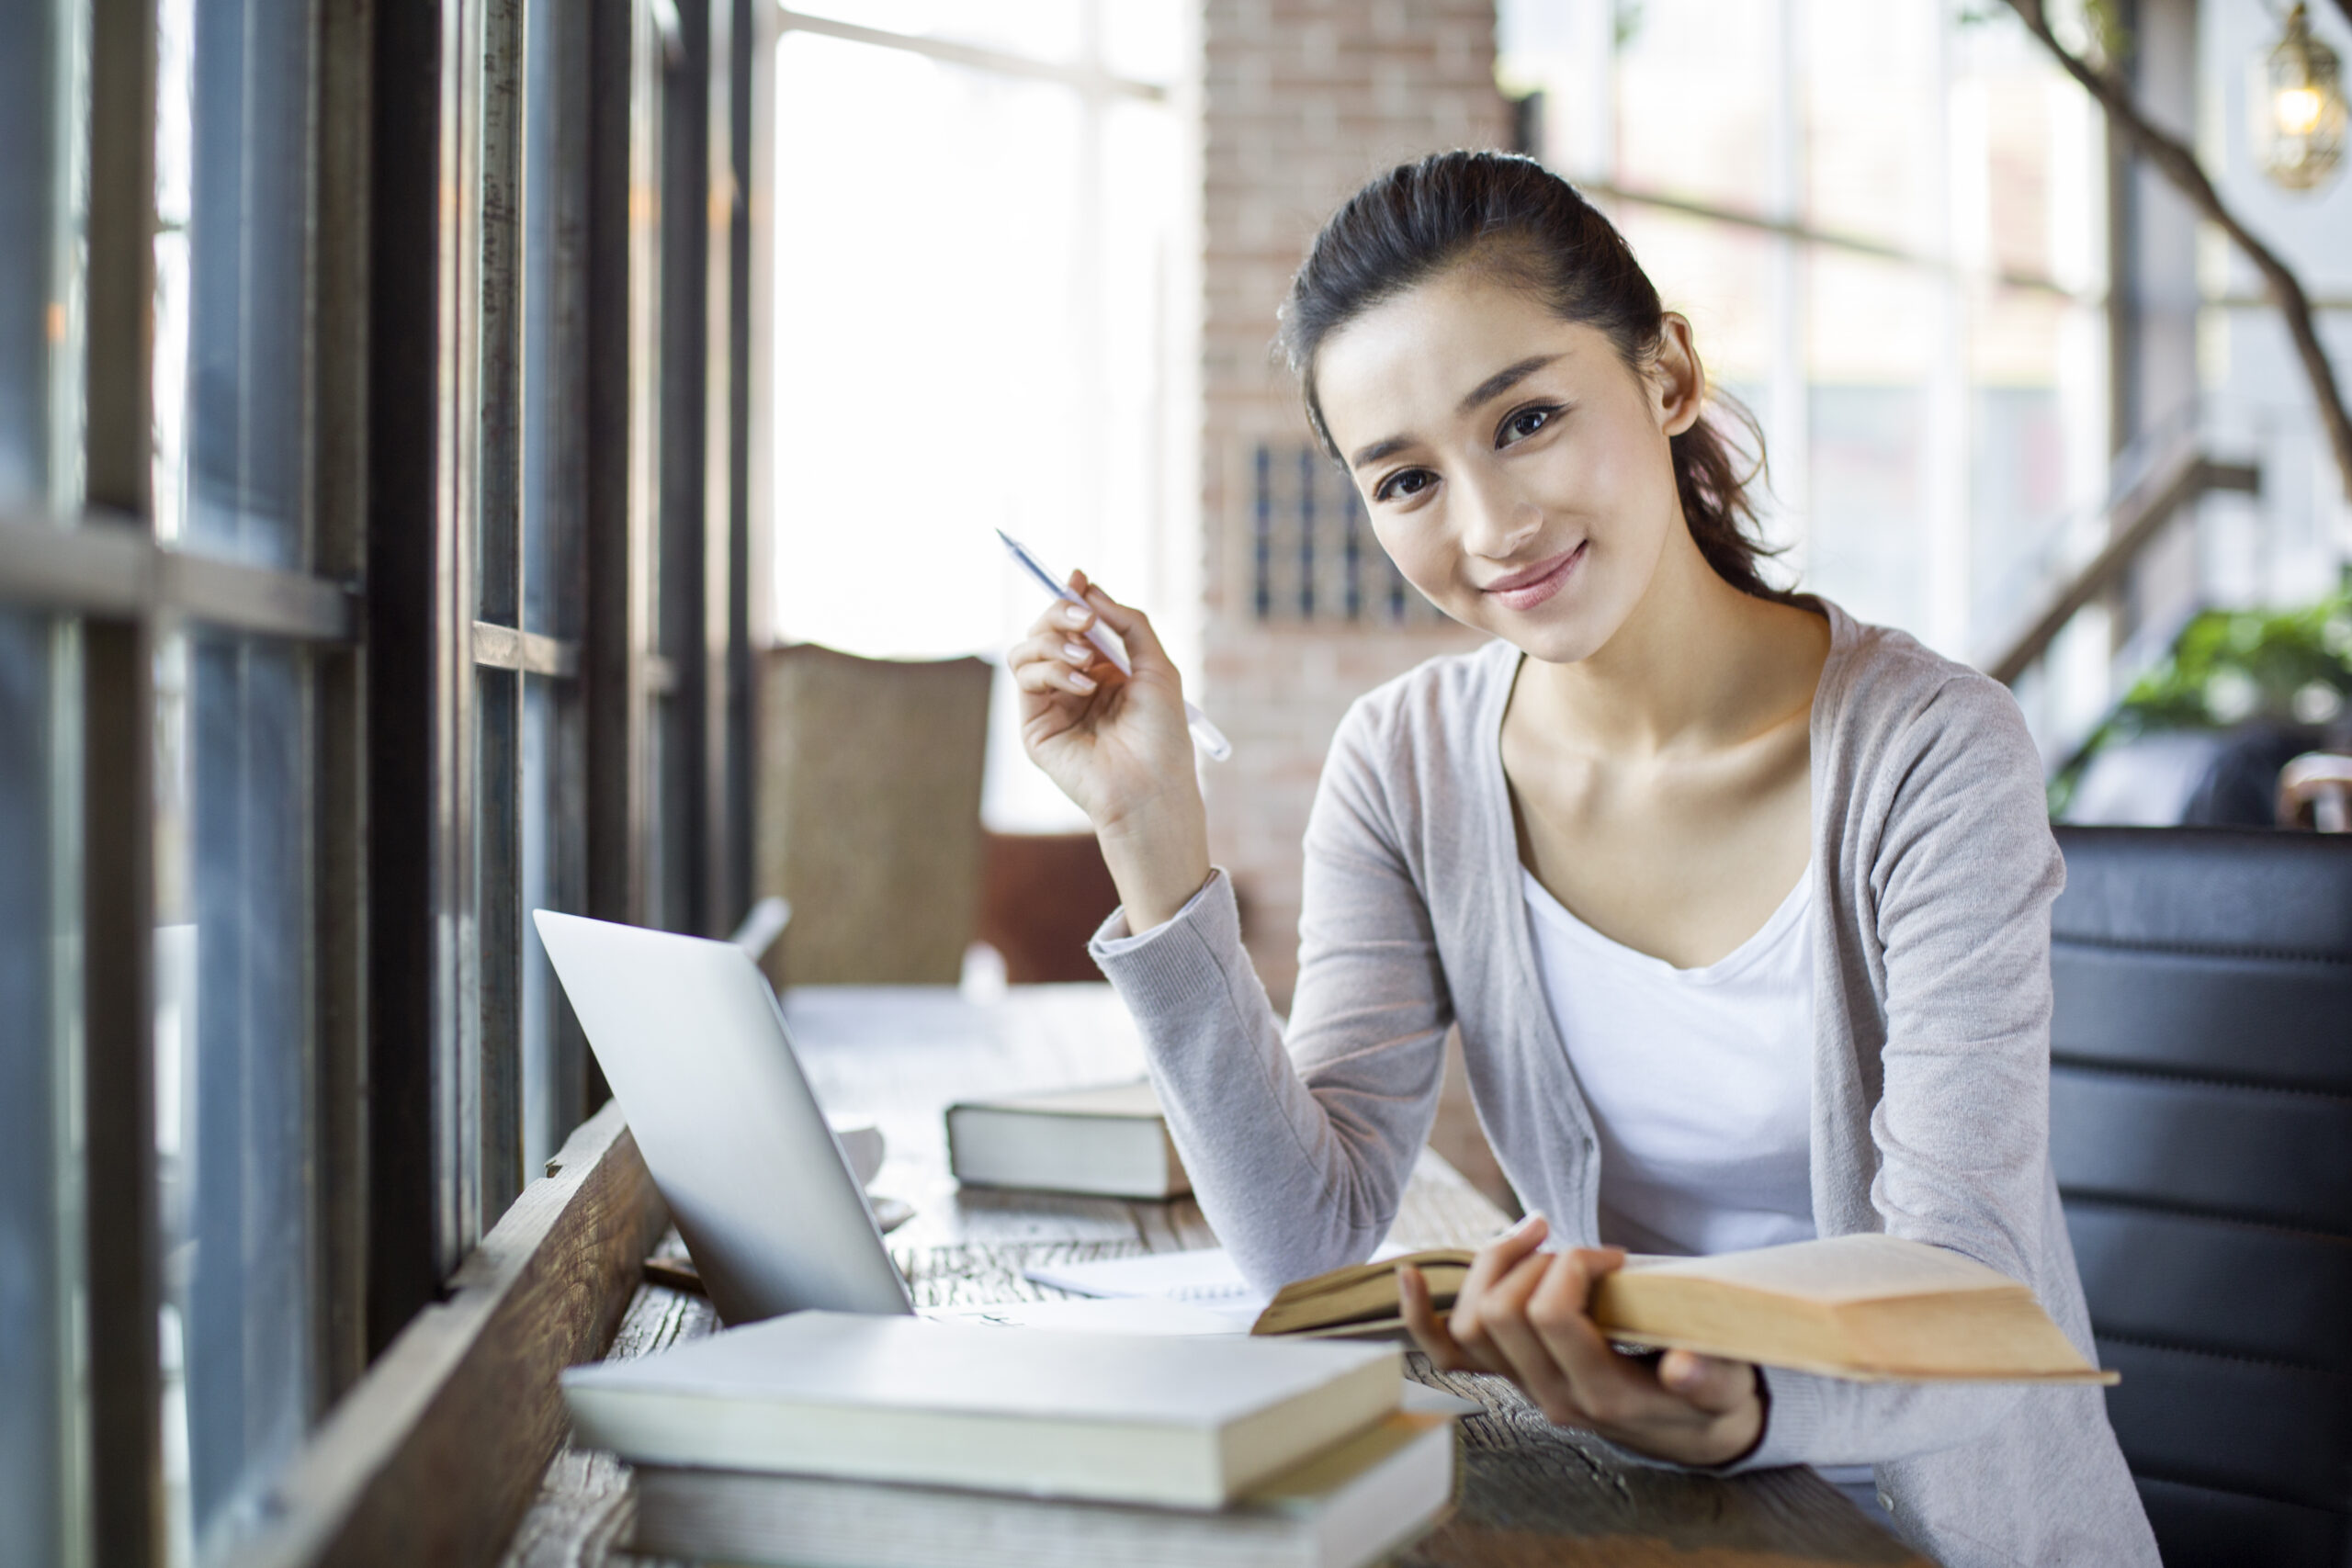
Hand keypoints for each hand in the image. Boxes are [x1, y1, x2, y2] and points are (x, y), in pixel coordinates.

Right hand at [1006, 573, 1210, 930]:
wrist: (1151, 786)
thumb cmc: (1162, 735)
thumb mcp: (1157, 666)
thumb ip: (1128, 623)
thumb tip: (1088, 589)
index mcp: (1106, 671)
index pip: (1077, 624)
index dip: (1073, 598)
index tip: (1076, 577)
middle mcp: (1075, 684)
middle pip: (1046, 629)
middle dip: (1061, 613)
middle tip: (1085, 619)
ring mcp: (1052, 704)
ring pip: (1027, 649)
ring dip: (1054, 642)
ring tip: (1087, 661)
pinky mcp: (1034, 725)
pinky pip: (1026, 677)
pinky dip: (1053, 669)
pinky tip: (1083, 686)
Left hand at [1399, 1214, 1764, 1467]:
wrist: (1694, 1431)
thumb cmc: (1713, 1398)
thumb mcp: (1728, 1389)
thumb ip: (1710, 1378)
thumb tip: (1687, 1365)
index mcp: (1602, 1396)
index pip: (1552, 1316)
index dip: (1575, 1267)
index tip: (1613, 1256)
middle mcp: (1550, 1396)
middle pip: (1500, 1312)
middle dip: (1533, 1261)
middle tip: (1580, 1249)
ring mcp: (1523, 1387)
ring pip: (1468, 1322)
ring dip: (1494, 1265)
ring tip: (1539, 1237)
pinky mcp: (1511, 1375)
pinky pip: (1445, 1353)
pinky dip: (1418, 1314)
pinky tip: (1408, 1274)